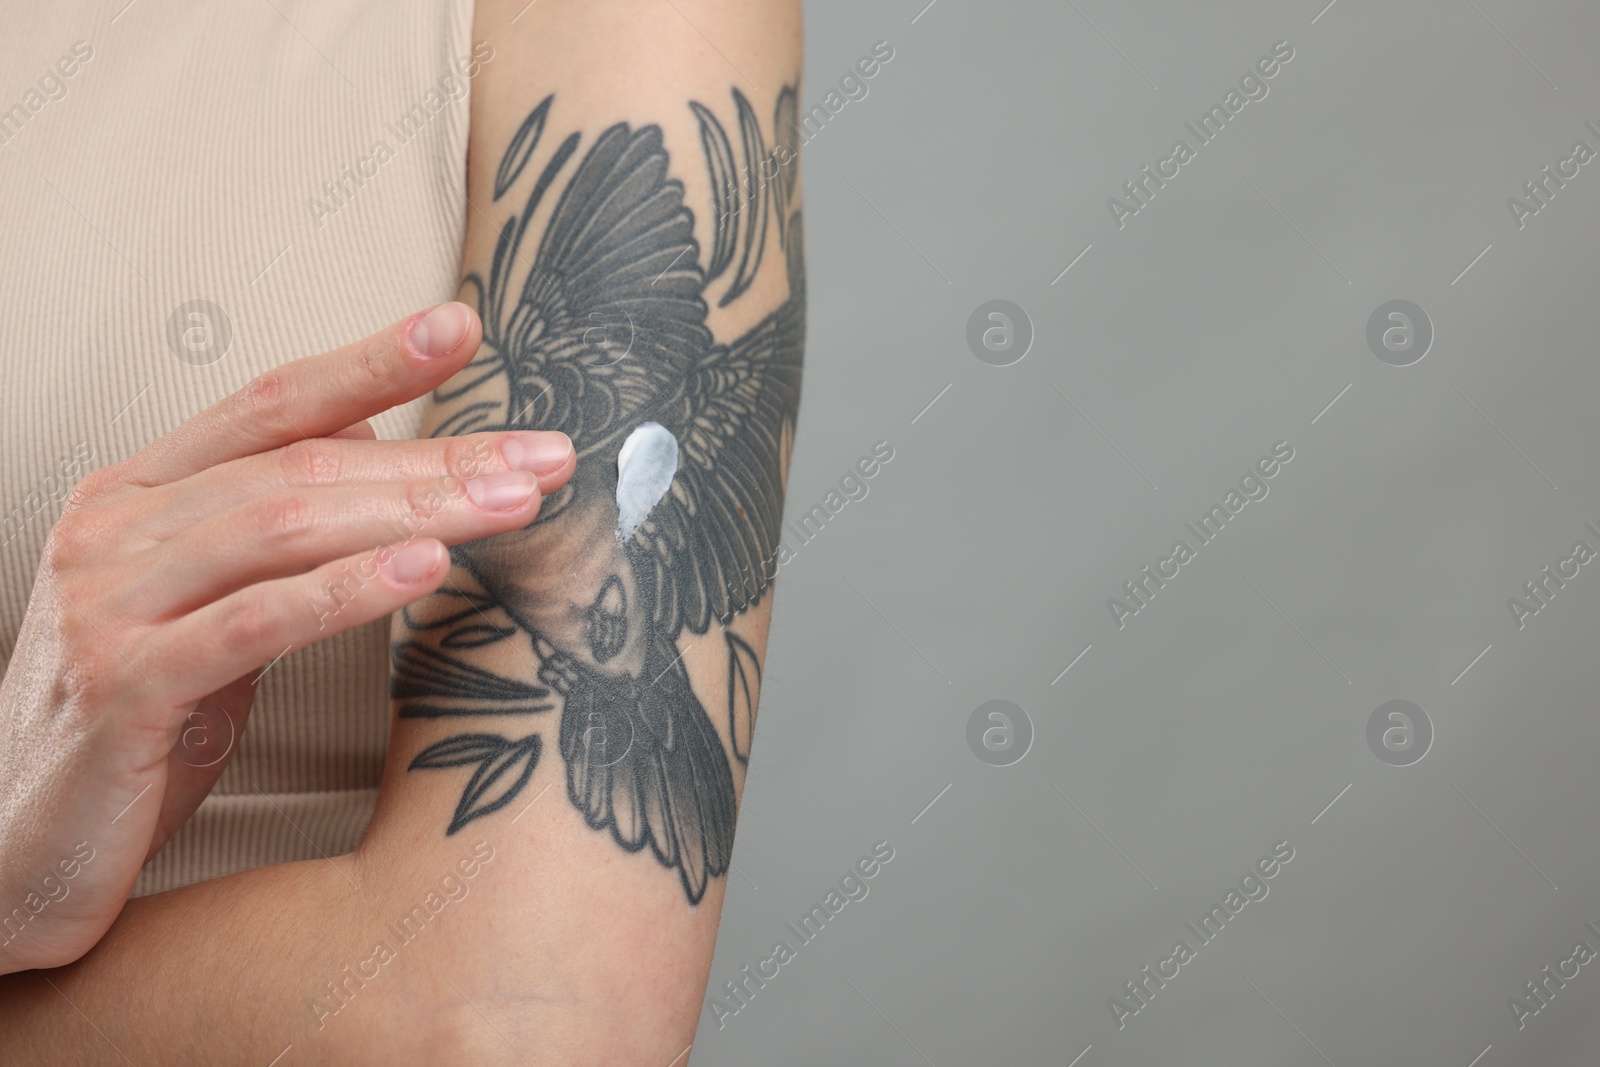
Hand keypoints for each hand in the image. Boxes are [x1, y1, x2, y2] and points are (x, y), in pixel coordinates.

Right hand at [0, 303, 574, 973]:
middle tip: (542, 455)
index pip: (271, 403)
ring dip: (415, 509)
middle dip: (436, 456)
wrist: (14, 846)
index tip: (461, 327)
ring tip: (512, 502)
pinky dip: (348, 590)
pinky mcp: (124, 686)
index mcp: (136, 496)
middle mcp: (114, 529)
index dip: (369, 360)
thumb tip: (373, 443)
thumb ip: (274, 526)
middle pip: (301, 463)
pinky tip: (424, 567)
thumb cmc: (131, 721)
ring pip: (283, 525)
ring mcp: (110, 603)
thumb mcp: (208, 605)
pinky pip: (255, 621)